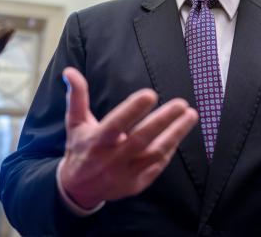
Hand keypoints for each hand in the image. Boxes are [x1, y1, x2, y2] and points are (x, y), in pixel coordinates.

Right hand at [58, 67, 197, 208]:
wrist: (77, 189)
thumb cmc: (80, 148)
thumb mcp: (75, 123)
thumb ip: (77, 96)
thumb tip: (70, 72)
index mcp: (96, 141)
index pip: (116, 124)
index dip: (133, 109)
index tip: (150, 94)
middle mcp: (111, 159)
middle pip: (141, 138)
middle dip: (163, 120)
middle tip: (181, 104)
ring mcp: (125, 174)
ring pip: (155, 153)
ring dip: (175, 134)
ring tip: (190, 115)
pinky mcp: (136, 184)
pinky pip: (157, 166)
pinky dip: (169, 150)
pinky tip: (179, 134)